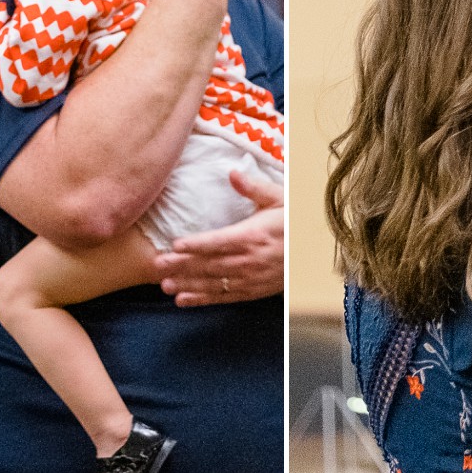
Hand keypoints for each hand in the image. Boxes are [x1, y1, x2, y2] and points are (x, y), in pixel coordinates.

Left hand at [151, 167, 284, 305]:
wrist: (313, 250)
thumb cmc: (292, 220)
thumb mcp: (278, 198)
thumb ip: (254, 187)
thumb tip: (232, 172)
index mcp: (253, 236)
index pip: (218, 241)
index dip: (196, 244)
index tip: (175, 244)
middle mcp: (249, 260)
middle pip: (210, 264)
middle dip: (182, 266)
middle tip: (158, 266)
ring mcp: (250, 278)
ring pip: (213, 283)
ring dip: (188, 285)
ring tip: (165, 286)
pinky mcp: (252, 291)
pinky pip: (224, 297)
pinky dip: (202, 300)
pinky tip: (183, 300)